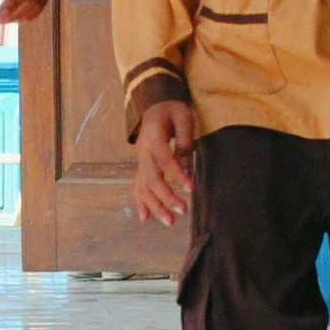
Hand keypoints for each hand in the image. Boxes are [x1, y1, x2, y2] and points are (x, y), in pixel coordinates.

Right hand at [132, 99, 198, 226]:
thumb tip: (184, 161)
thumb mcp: (183, 115)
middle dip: (166, 197)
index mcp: (153, 136)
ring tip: (170, 222)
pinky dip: (140, 202)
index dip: (177, 174)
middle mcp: (143, 151)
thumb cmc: (171, 110)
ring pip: (144, 186)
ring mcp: (140, 161)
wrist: (154, 107)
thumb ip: (184, 137)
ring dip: (155, 206)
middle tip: (183, 211)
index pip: (164, 159)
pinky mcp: (142, 167)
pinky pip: (138, 186)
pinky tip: (145, 218)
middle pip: (151, 178)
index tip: (191, 188)